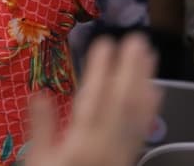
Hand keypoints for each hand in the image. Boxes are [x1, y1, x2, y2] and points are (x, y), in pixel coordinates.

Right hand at [26, 35, 160, 165]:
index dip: (101, 70)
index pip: (94, 99)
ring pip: (137, 113)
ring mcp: (122, 152)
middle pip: (122, 101)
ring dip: (145, 82)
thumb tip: (39, 94)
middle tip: (137, 39)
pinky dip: (151, 107)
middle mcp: (107, 145)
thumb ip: (40, 128)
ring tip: (151, 55)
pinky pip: (143, 130)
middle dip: (130, 68)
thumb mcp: (38, 162)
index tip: (105, 42)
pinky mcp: (131, 158)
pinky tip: (156, 90)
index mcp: (81, 143)